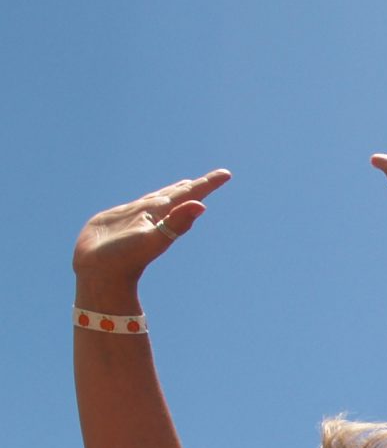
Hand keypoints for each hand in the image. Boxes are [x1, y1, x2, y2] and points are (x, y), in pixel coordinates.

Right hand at [72, 170, 231, 288]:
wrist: (99, 272)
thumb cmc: (125, 258)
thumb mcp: (154, 238)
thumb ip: (177, 222)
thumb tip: (202, 206)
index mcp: (166, 217)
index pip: (191, 195)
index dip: (208, 184)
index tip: (227, 174)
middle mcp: (156, 215)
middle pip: (181, 195)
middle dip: (198, 185)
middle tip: (217, 177)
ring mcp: (138, 217)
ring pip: (162, 198)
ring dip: (176, 191)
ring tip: (189, 184)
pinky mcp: (120, 218)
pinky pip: (141, 204)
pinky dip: (152, 198)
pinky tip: (156, 200)